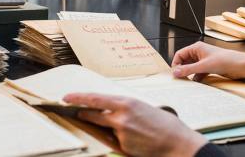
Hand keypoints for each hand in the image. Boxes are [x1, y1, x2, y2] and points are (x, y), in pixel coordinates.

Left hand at [63, 93, 206, 156]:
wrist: (178, 143)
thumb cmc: (165, 124)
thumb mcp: (143, 107)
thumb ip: (124, 107)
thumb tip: (110, 109)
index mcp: (126, 102)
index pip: (95, 98)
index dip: (78, 98)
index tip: (66, 98)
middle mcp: (121, 117)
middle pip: (93, 114)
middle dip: (83, 114)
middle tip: (76, 112)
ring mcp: (121, 133)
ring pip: (103, 129)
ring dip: (102, 127)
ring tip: (118, 126)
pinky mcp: (123, 147)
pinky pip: (114, 141)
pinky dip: (118, 139)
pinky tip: (133, 138)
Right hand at [172, 42, 244, 81]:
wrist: (243, 66)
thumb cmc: (227, 60)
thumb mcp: (204, 66)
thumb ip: (189, 69)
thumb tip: (176, 72)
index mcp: (197, 48)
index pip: (180, 54)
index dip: (176, 63)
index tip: (174, 73)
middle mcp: (199, 53)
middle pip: (185, 61)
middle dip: (182, 70)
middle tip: (179, 79)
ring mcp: (205, 61)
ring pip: (192, 68)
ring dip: (189, 74)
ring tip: (187, 82)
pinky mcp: (210, 67)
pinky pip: (199, 73)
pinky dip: (197, 78)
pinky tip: (197, 83)